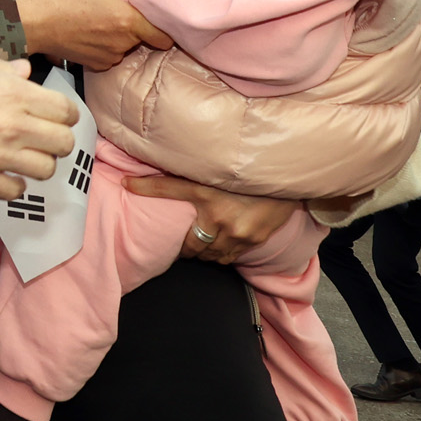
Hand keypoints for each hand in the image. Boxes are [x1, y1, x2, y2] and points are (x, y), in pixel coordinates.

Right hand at [0, 51, 77, 199]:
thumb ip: (0, 68)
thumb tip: (24, 72)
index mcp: (12, 93)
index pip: (65, 111)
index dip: (64, 114)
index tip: (55, 117)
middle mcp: (12, 126)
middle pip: (63, 144)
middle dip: (56, 140)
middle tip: (40, 139)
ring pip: (45, 170)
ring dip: (36, 164)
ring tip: (19, 157)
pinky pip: (15, 192)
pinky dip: (12, 185)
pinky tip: (0, 174)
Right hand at [15, 0, 173, 70]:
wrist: (30, 22)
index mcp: (127, 21)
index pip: (165, 35)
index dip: (165, 25)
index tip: (158, 15)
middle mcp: (122, 44)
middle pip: (145, 38)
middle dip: (139, 25)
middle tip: (120, 8)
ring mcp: (108, 57)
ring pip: (127, 46)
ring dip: (121, 34)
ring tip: (99, 18)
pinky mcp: (96, 66)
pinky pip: (112, 54)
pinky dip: (107, 45)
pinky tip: (90, 31)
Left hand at [124, 173, 301, 262]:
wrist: (293, 177)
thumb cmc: (256, 168)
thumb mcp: (227, 166)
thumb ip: (205, 171)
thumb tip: (180, 163)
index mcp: (208, 190)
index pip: (170, 186)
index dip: (146, 186)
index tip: (126, 185)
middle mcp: (218, 214)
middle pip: (188, 241)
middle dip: (182, 244)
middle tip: (177, 241)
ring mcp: (236, 232)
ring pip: (206, 253)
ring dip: (200, 251)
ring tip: (198, 245)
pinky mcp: (251, 241)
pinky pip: (227, 257)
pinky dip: (219, 254)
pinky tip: (219, 246)